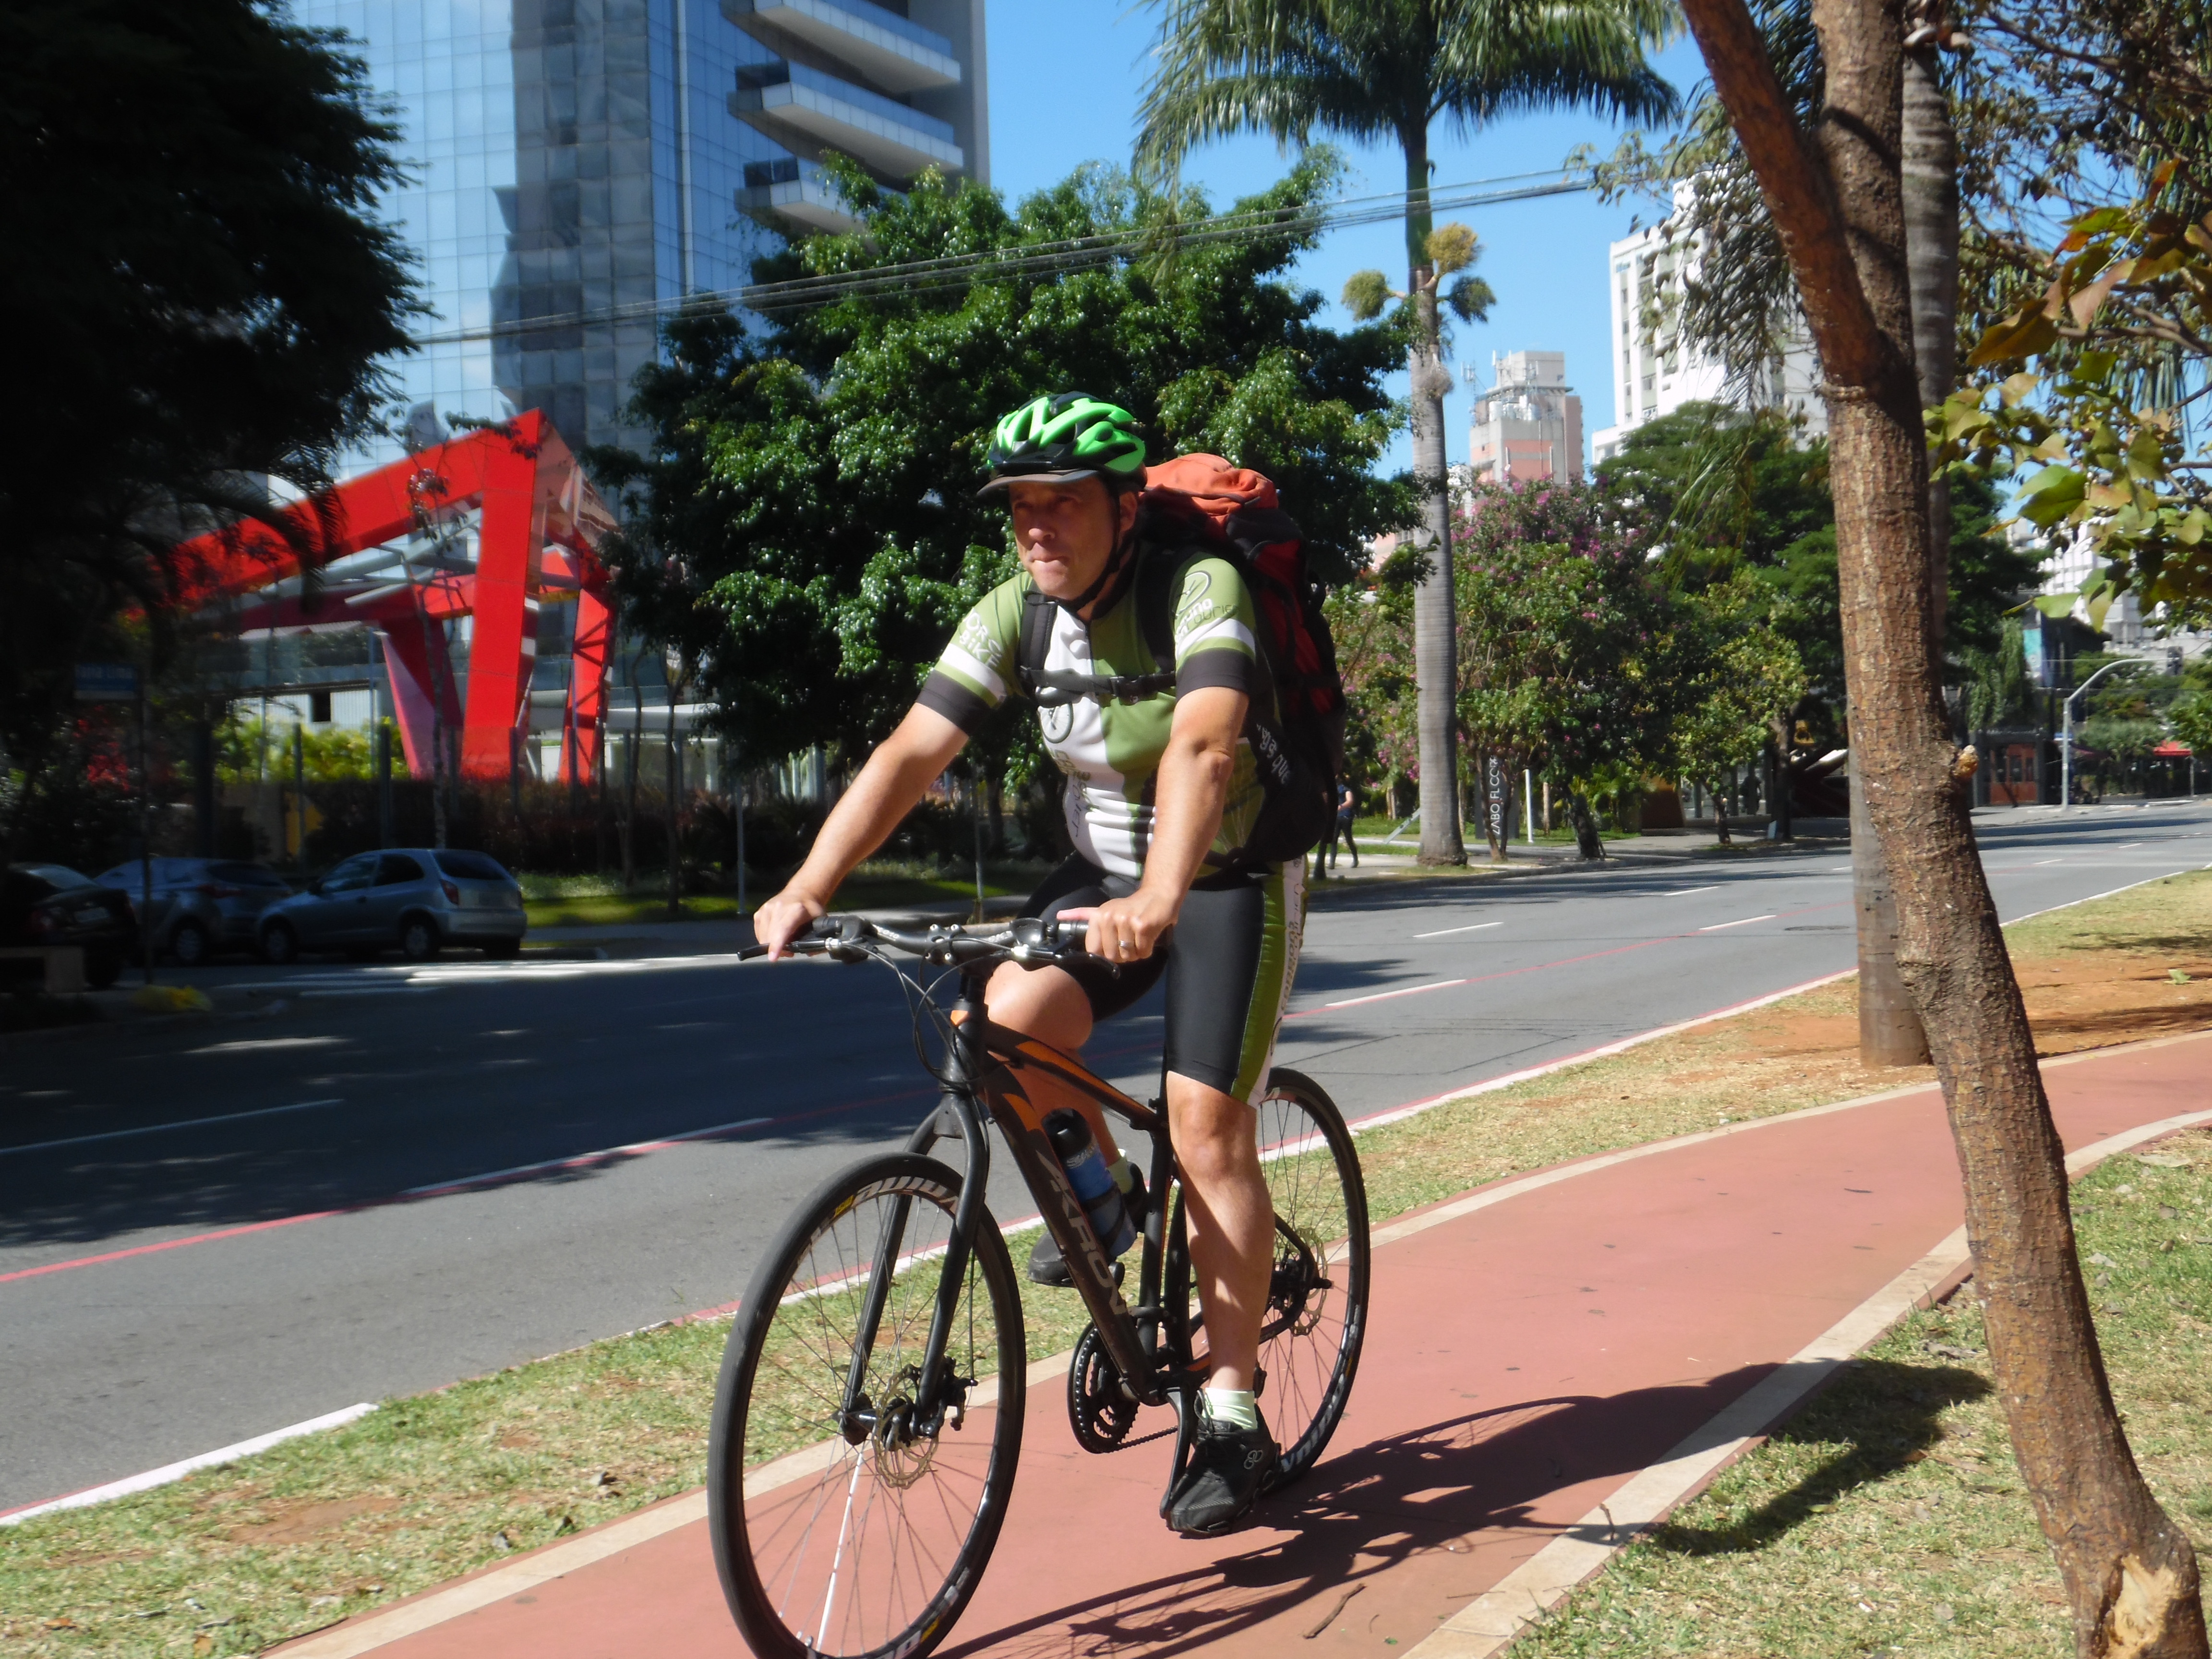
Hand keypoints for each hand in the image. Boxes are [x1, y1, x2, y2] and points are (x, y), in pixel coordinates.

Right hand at [753, 887, 825, 960]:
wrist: (801, 892)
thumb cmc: (811, 909)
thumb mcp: (819, 921)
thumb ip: (817, 937)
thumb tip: (809, 952)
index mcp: (796, 909)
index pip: (783, 928)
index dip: (777, 944)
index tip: (773, 958)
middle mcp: (778, 907)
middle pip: (771, 935)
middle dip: (778, 950)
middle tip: (789, 952)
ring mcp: (767, 909)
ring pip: (763, 936)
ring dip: (772, 945)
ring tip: (785, 943)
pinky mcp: (759, 912)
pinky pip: (759, 933)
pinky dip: (766, 939)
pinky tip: (776, 937)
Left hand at [1058, 887, 1178, 964]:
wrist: (1158, 895)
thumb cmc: (1131, 907)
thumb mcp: (1104, 909)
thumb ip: (1084, 915)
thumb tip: (1060, 916)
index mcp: (1099, 916)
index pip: (1094, 950)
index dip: (1106, 954)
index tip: (1115, 945)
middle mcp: (1110, 917)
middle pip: (1112, 956)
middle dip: (1123, 955)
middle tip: (1131, 941)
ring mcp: (1126, 921)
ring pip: (1128, 955)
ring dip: (1136, 952)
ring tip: (1139, 937)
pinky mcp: (1142, 926)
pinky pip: (1143, 952)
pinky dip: (1147, 949)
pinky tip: (1149, 936)